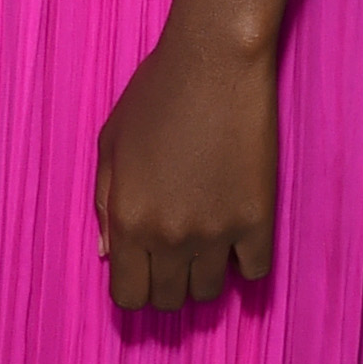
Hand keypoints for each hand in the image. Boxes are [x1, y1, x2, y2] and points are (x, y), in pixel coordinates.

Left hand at [93, 25, 278, 311]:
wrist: (214, 63)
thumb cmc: (156, 95)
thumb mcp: (111, 145)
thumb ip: (105, 204)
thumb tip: (108, 253)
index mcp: (127, 219)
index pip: (127, 296)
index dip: (134, 288)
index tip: (143, 272)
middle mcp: (168, 236)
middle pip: (168, 300)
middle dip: (166, 284)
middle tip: (174, 258)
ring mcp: (216, 232)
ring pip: (209, 293)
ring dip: (204, 275)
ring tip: (205, 246)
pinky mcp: (257, 220)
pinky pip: (254, 273)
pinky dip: (245, 263)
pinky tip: (238, 239)